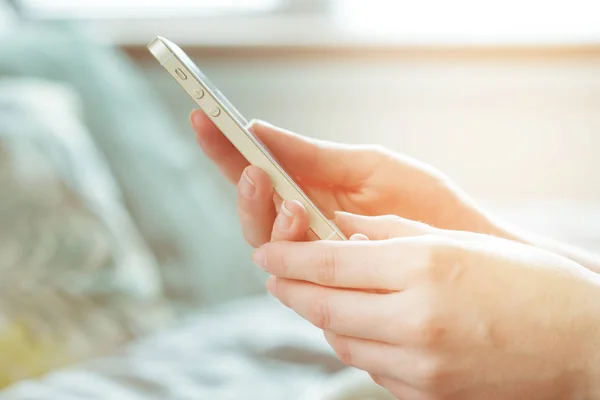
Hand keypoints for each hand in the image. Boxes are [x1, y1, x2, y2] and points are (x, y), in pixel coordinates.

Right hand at [190, 111, 500, 246]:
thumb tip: (259, 130)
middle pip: (253, 214)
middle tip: (255, 174)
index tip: (202, 118)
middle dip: (248, 195)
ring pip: (268, 246)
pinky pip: (299, 276)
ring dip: (271, 224)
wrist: (472, 251)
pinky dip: (301, 253)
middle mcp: (306, 227)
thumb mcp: (371, 167)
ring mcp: (317, 258)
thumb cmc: (428, 206)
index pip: (256, 170)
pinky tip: (320, 234)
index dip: (225, 148)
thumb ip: (314, 155)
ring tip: (294, 206)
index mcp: (311, 191)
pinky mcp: (332, 287)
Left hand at [251, 213, 599, 398]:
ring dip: (319, 316)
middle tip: (274, 274)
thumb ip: (394, 234)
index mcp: (423, 270)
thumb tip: (344, 229)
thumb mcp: (460, 241)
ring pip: (340, 340)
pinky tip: (356, 327)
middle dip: (290, 288)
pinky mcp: (426, 394)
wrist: (583, 346)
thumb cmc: (529, 282)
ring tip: (312, 296)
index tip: (265, 254)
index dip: (289, 257)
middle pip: (324, 306)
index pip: (331, 263)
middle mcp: (415, 320)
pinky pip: (370, 367)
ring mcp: (420, 365)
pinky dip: (353, 344)